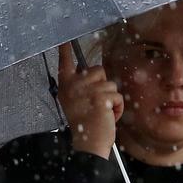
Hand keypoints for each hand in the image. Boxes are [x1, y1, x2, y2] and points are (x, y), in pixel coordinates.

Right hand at [57, 42, 123, 157]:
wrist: (88, 144)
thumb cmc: (85, 125)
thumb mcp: (76, 103)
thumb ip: (81, 87)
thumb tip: (96, 74)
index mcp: (66, 86)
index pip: (64, 62)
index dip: (65, 49)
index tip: (64, 38)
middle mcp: (74, 85)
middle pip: (98, 70)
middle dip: (103, 85)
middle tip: (95, 105)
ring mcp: (87, 90)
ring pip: (111, 84)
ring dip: (112, 100)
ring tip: (101, 113)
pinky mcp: (101, 97)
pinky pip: (118, 97)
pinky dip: (118, 109)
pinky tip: (107, 117)